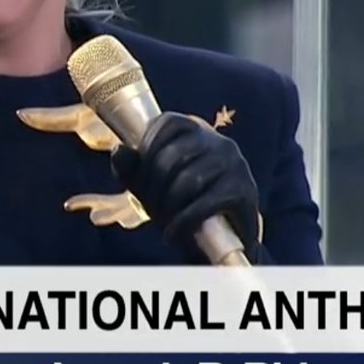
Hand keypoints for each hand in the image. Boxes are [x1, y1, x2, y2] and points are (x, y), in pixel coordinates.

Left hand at [111, 112, 260, 261]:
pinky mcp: (244, 191)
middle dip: (153, 186)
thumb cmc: (180, 203)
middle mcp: (218, 141)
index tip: (139, 177)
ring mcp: (234, 164)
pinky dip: (183, 221)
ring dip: (168, 206)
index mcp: (196, 129)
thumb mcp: (149, 183)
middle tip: (149, 208)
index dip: (146, 150)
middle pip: (173, 156)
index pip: (166, 123)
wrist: (221, 240)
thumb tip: (119, 150)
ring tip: (162, 222)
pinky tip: (173, 233)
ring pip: (188, 181)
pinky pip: (206, 203)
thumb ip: (130, 167)